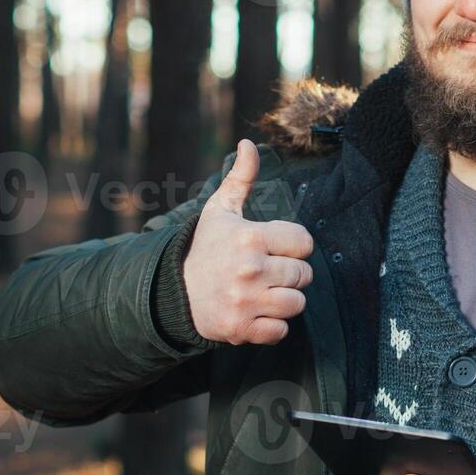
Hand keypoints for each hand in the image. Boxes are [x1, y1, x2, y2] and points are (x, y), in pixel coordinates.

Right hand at [184, 139, 315, 345]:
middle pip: (304, 275)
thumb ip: (241, 177)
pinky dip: (273, 326)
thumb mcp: (220, 210)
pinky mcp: (241, 329)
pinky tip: (257, 312)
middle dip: (291, 273)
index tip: (278, 248)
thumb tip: (249, 143)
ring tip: (265, 292)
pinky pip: (280, 331)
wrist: (172, 291)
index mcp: (250, 237)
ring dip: (285, 299)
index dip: (294, 245)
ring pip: (296, 303)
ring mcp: (246, 301)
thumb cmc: (204, 248)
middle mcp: (250, 269)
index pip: (304, 242)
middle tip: (270, 272)